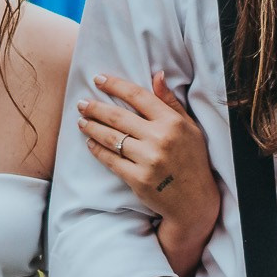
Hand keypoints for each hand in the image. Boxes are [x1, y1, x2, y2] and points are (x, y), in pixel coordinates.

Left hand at [77, 72, 221, 269]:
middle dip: (95, 108)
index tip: (98, 79)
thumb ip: (171, 102)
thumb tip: (156, 75)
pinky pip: (111, 160)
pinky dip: (98, 150)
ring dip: (92, 127)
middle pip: (118, 117)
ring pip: (111, 138)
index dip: (115, 85)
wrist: (194, 201)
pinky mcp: (138, 179)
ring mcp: (148, 160)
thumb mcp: (189, 128)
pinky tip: (90, 143)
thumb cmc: (192, 160)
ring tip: (81, 121)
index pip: (138, 96)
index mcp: (172, 122)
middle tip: (81, 103)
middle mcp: (160, 138)